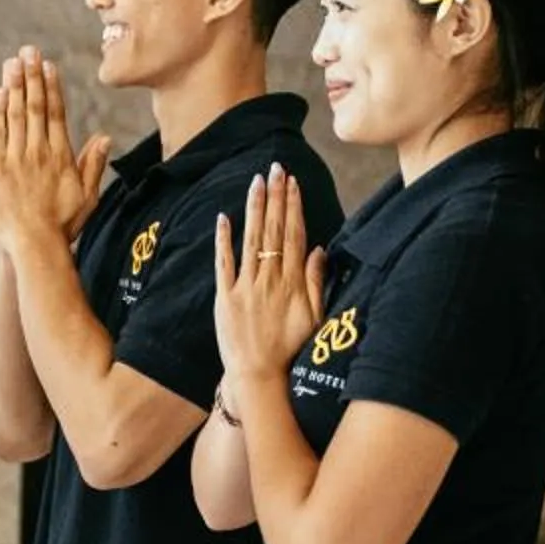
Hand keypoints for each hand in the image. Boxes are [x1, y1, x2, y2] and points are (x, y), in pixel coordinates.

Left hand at [0, 48, 109, 253]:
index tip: (48, 66)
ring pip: (16, 114)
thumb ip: (93, 164)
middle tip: (28, 51)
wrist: (33, 245)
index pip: (56, 113)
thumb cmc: (61, 225)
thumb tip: (104, 137)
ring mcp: (16, 158)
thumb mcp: (87, 196)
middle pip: (36, 106)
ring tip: (13, 63)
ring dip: (14, 85)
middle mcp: (39, 151)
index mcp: (61, 155)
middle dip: (32, 76)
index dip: (52, 87)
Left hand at [214, 164, 325, 383]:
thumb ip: (317, 282)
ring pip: (251, 239)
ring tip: (256, 181)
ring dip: (254, 208)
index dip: (293, 206)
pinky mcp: (225, 297)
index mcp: (293, 282)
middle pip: (273, 230)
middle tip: (275, 168)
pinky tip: (224, 217)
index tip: (292, 182)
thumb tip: (321, 249)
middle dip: (275, 197)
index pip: (294, 235)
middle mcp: (269, 279)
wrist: (259, 375)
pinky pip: (224, 263)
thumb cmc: (290, 348)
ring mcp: (246, 286)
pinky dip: (223, 240)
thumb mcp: (314, 317)